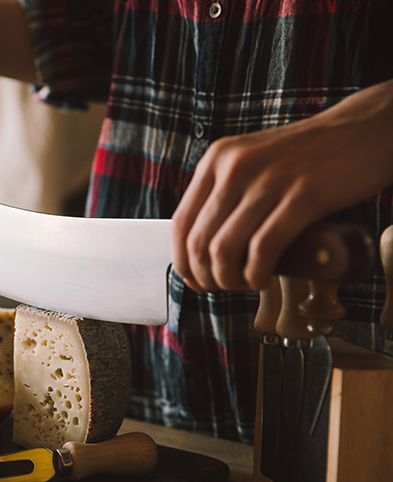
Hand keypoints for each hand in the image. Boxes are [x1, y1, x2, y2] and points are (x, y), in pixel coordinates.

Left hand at [171, 79, 392, 291]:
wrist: (364, 129)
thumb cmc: (308, 155)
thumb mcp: (253, 161)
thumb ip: (227, 193)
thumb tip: (203, 247)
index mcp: (217, 160)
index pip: (181, 223)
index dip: (183, 261)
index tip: (195, 279)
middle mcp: (235, 167)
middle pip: (199, 242)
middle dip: (206, 277)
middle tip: (222, 287)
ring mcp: (268, 181)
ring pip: (224, 249)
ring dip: (229, 280)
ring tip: (244, 284)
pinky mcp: (303, 197)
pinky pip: (263, 249)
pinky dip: (256, 273)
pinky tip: (262, 279)